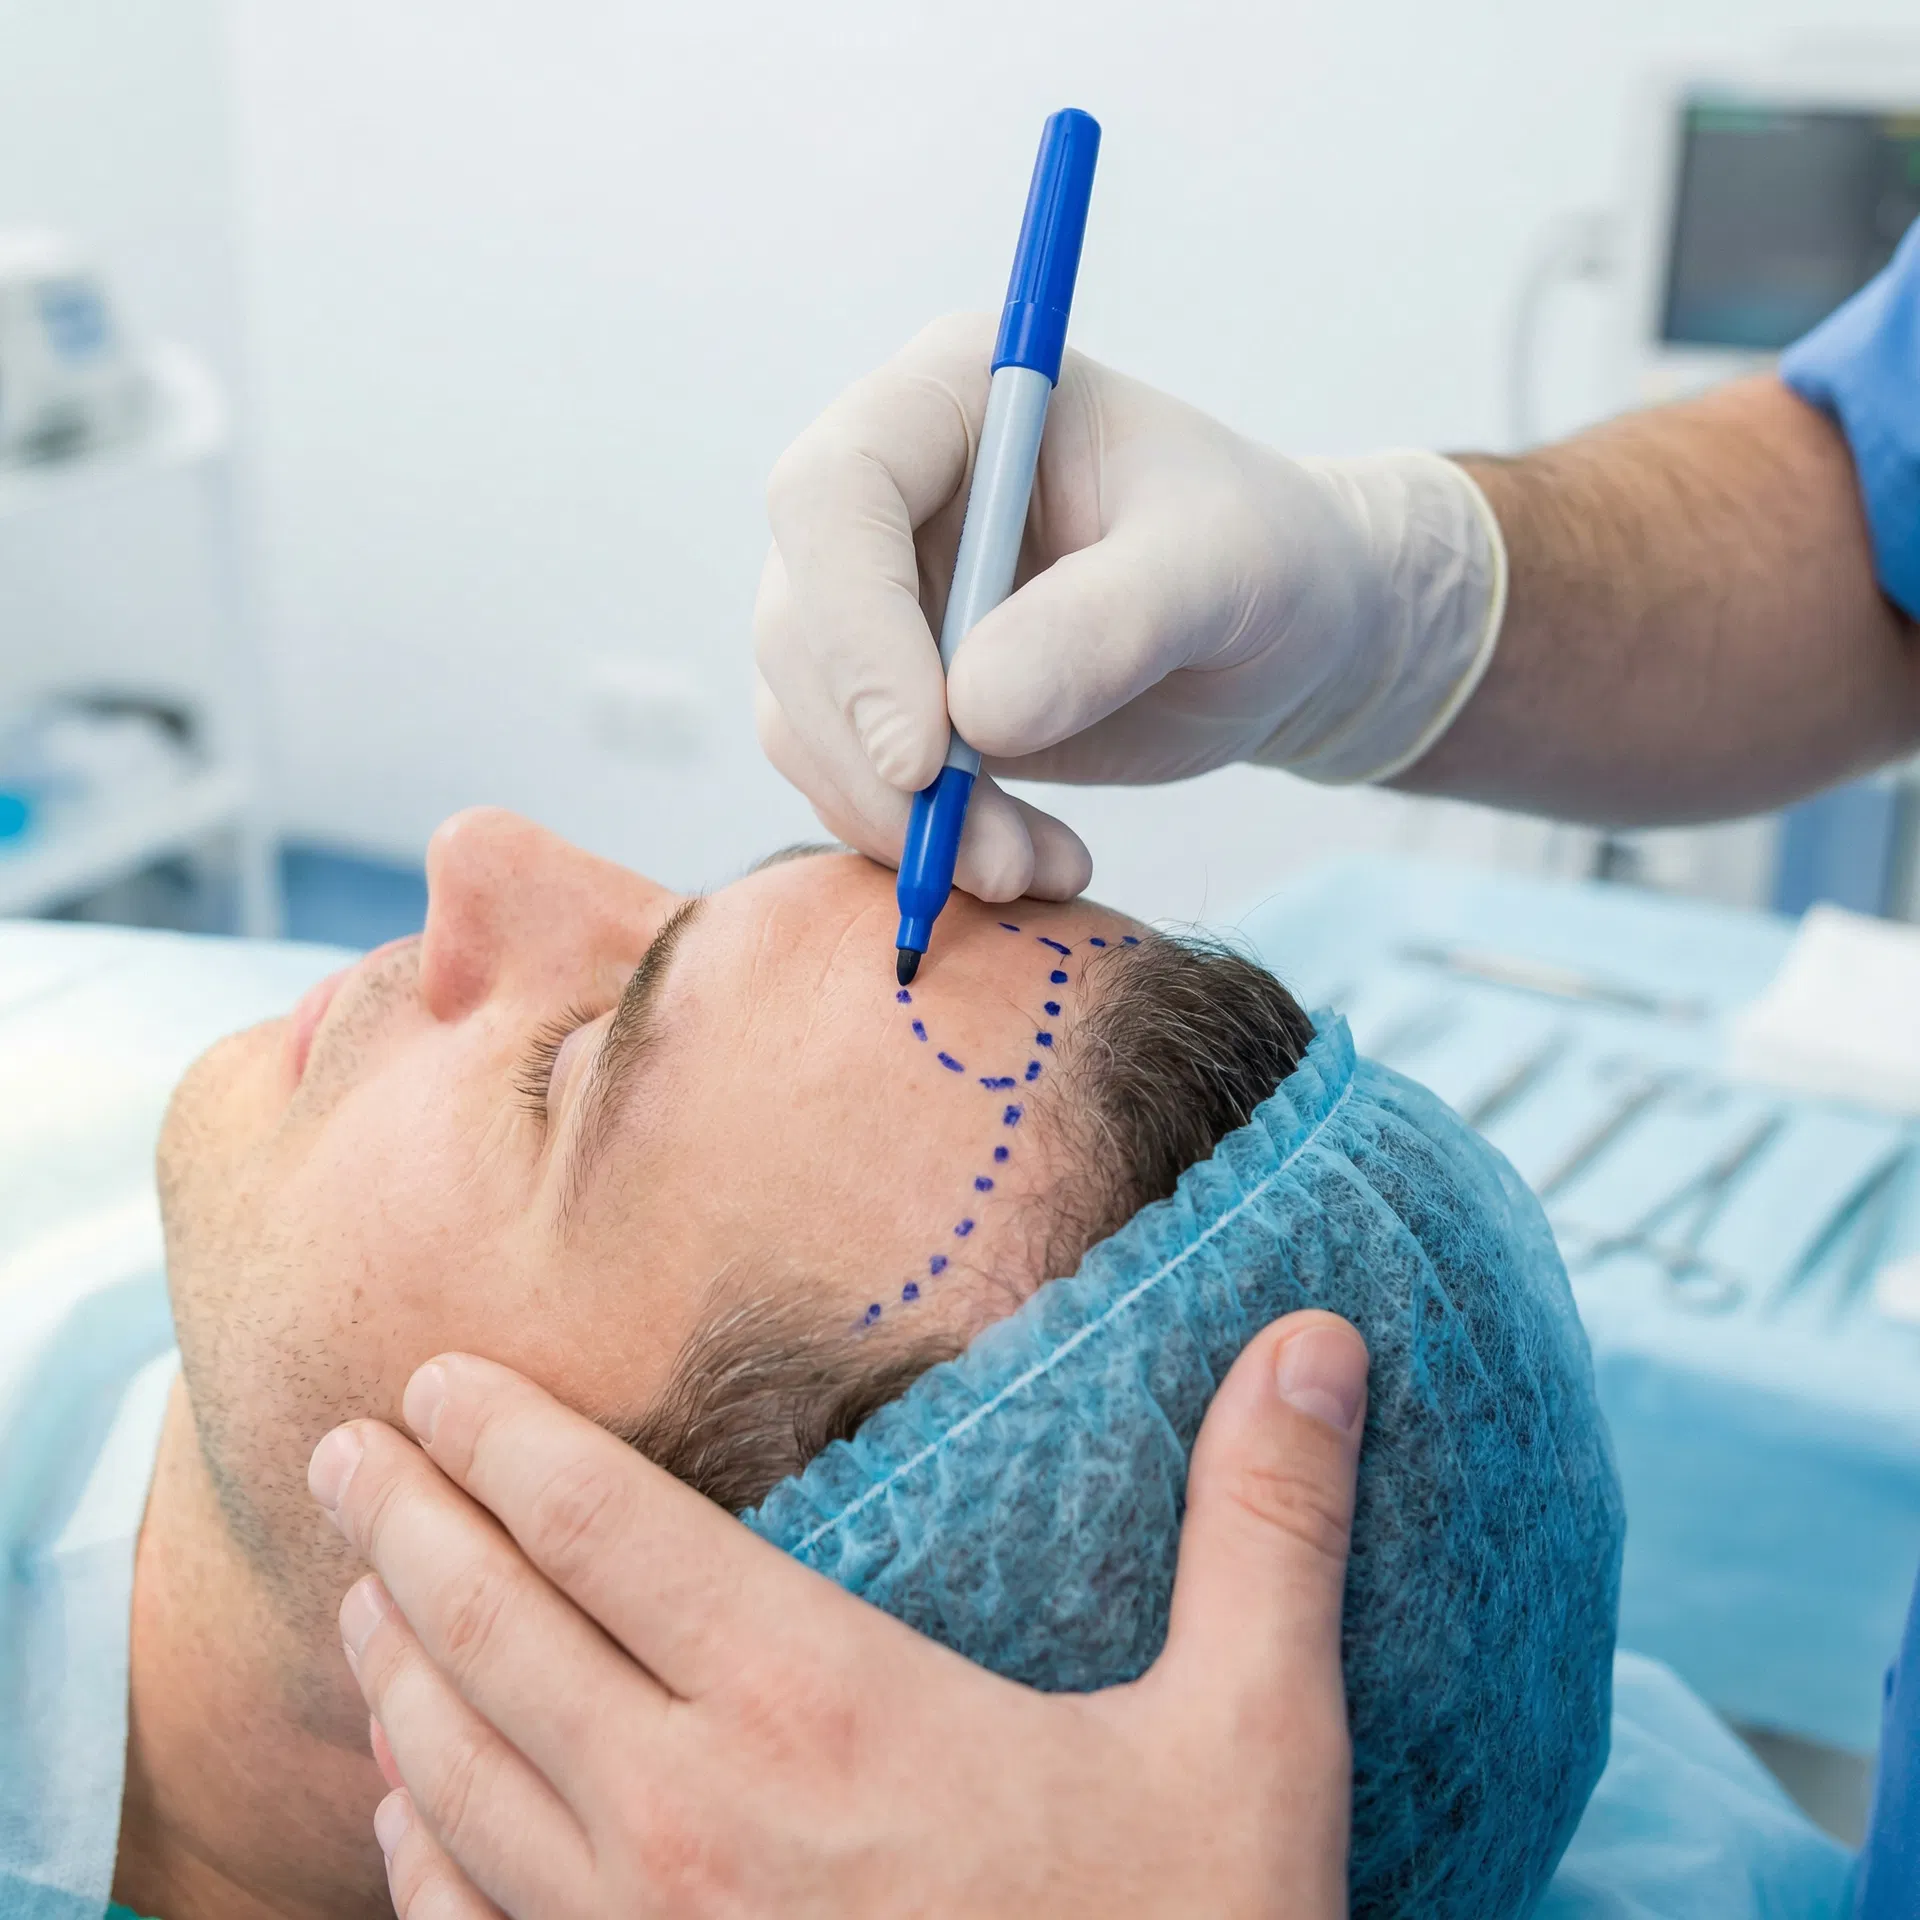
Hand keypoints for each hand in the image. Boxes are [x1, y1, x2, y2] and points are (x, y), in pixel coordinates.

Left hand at [308, 1311, 1369, 1917]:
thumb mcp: (1253, 1748)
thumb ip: (1267, 1531)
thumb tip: (1320, 1344)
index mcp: (818, 1714)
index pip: (605, 1531)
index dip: (504, 1438)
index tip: (432, 1375)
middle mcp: (691, 1825)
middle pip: (493, 1635)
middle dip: (406, 1522)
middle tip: (345, 1447)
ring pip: (451, 1776)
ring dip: (393, 1666)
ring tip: (359, 1586)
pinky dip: (416, 1840)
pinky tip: (403, 1801)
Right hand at [753, 313, 1504, 900]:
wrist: (1284, 636)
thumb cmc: (1269, 561)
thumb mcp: (1226, 572)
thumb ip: (1112, 622)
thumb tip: (975, 710)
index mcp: (955, 393)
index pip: (832, 495)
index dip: (853, 627)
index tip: (925, 754)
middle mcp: (889, 486)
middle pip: (800, 623)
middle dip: (876, 761)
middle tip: (987, 857)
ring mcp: (875, 594)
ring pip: (808, 717)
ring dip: (900, 821)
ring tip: (1030, 868)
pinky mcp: (888, 690)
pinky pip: (851, 777)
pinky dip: (924, 842)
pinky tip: (1031, 862)